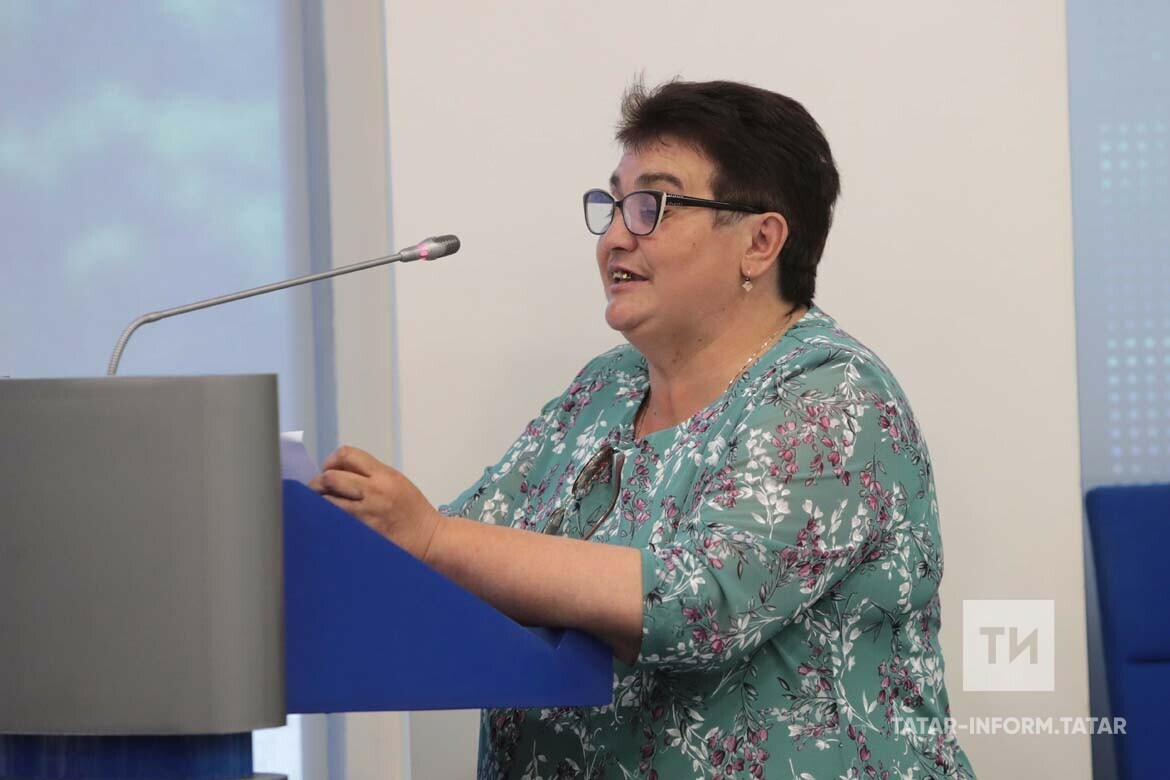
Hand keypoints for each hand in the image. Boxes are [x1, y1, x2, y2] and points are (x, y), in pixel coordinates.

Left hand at [308, 445, 442, 560]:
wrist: (430, 539)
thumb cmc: (413, 511)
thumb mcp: (396, 483)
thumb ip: (370, 475)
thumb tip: (338, 472)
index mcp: (384, 475)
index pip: (348, 455)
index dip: (332, 461)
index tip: (329, 470)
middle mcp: (374, 491)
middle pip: (331, 477)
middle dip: (318, 482)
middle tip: (316, 490)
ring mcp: (367, 513)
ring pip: (327, 501)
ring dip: (318, 502)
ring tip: (319, 506)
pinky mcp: (362, 532)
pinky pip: (335, 521)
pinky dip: (326, 518)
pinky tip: (327, 521)